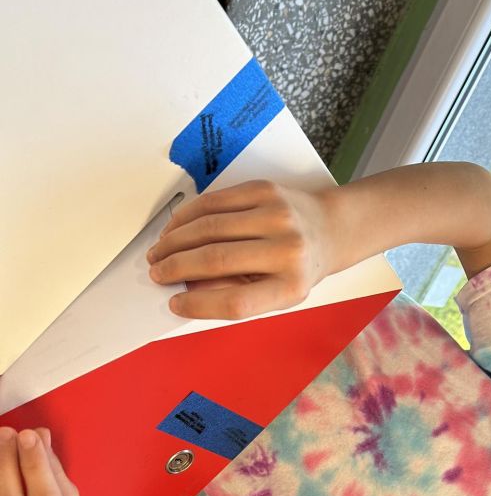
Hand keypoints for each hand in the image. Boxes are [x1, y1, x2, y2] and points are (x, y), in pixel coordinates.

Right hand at [146, 179, 333, 319]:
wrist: (328, 230)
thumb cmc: (297, 267)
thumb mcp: (277, 293)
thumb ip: (236, 294)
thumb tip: (187, 290)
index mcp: (291, 286)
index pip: (236, 302)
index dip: (198, 305)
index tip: (175, 304)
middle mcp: (287, 249)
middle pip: (216, 261)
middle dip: (176, 268)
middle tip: (157, 273)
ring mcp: (276, 215)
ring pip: (209, 227)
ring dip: (175, 241)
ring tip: (160, 252)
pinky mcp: (264, 190)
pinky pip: (215, 202)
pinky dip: (187, 216)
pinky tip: (175, 228)